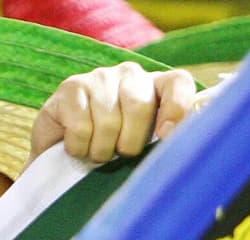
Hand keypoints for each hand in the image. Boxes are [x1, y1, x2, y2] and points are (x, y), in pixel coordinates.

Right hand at [27, 62, 198, 167]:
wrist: (61, 155)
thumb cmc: (112, 152)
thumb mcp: (145, 148)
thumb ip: (169, 141)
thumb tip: (188, 144)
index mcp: (157, 86)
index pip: (178, 82)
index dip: (176, 108)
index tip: (165, 136)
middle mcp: (131, 74)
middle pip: (139, 106)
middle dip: (129, 143)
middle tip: (119, 154)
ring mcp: (100, 77)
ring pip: (108, 122)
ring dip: (101, 151)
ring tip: (97, 152)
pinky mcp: (71, 86)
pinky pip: (81, 127)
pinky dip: (79, 147)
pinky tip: (77, 145)